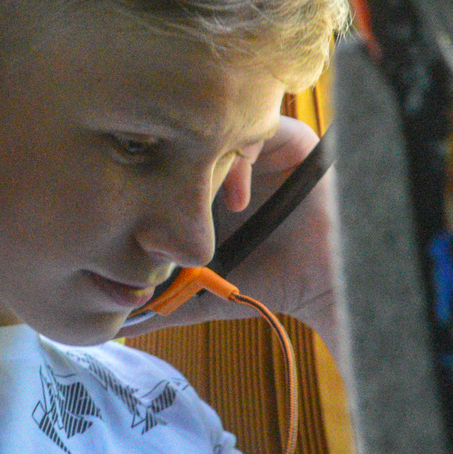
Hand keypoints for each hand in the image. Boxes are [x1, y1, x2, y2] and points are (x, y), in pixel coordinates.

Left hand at [148, 117, 338, 341]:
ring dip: (201, 160)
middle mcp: (233, 160)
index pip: (168, 160)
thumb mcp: (209, 291)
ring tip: (202, 200)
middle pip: (187, 138)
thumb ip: (169, 300)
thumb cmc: (275, 283)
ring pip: (215, 127)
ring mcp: (260, 146)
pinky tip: (238, 200)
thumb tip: (120, 326)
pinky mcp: (289, 138)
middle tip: (163, 204)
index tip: (143, 216)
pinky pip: (255, 127)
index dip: (151, 180)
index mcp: (209, 185)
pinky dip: (238, 159)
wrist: (332, 282)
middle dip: (172, 167)